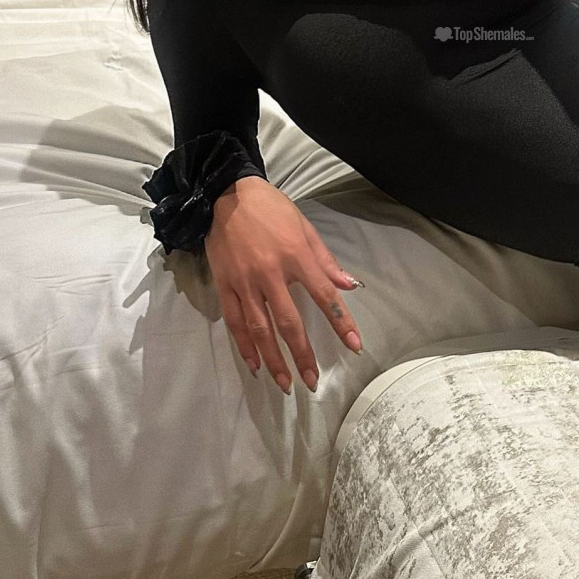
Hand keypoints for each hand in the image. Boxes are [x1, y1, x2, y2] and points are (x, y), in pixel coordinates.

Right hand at [205, 177, 363, 394]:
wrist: (225, 195)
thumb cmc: (271, 208)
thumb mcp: (304, 226)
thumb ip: (325, 260)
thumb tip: (349, 286)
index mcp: (296, 256)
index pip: (324, 296)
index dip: (341, 322)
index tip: (354, 346)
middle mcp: (271, 274)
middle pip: (289, 322)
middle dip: (302, 354)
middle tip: (312, 381)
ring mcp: (245, 282)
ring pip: (260, 329)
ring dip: (274, 359)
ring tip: (284, 383)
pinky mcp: (224, 285)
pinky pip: (235, 322)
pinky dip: (244, 346)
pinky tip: (255, 364)